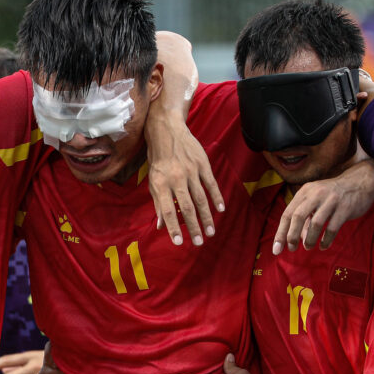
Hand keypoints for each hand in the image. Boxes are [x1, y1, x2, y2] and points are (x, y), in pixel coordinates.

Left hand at [146, 118, 222, 246]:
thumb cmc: (158, 159)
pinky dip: (216, 197)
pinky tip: (221, 209)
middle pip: (186, 207)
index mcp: (160, 184)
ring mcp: (190, 171)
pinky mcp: (202, 163)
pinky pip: (211, 183)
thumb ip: (158, 203)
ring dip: (206, 217)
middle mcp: (175, 178)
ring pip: (200, 198)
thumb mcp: (153, 180)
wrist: (166, 130)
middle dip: (193, 227)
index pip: (167, 210)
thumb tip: (160, 226)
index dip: (173, 227)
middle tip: (199, 243)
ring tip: (210, 232)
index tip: (179, 242)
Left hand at [271, 159, 373, 253]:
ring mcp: (331, 200)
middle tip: (291, 249)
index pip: (288, 214)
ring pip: (316, 223)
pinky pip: (332, 228)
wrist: (360, 182)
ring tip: (308, 247)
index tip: (276, 249)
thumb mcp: (315, 202)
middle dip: (292, 236)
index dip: (280, 232)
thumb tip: (296, 240)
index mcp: (305, 191)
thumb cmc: (332, 196)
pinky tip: (323, 246)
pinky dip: (326, 240)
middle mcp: (316, 194)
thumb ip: (305, 219)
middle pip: (298, 216)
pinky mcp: (345, 208)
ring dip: (310, 239)